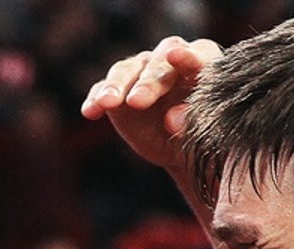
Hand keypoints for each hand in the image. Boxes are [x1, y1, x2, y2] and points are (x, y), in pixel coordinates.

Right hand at [80, 37, 221, 170]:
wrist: (180, 148)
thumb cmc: (201, 134)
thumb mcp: (202, 134)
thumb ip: (190, 124)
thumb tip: (170, 120)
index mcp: (202, 63)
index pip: (196, 56)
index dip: (186, 57)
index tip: (175, 57)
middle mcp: (168, 61)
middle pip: (157, 63)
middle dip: (147, 82)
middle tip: (137, 102)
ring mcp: (140, 73)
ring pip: (126, 70)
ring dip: (116, 86)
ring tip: (108, 103)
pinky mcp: (117, 91)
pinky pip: (102, 90)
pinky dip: (96, 99)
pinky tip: (90, 111)